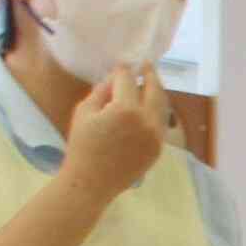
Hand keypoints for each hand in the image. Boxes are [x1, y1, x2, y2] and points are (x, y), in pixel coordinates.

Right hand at [63, 65, 168, 198]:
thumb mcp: (84, 112)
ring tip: (151, 83)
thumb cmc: (82, 146)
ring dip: (157, 92)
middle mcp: (147, 120)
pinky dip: (158, 111)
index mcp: (126, 109)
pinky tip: (151, 106)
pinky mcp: (159, 148)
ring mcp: (157, 135)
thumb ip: (101, 91)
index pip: (128, 80)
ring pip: (163, 107)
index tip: (123, 64)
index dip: (124, 70)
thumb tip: (115, 79)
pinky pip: (162, 123)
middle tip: (147, 65)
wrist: (92, 181)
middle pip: (155, 90)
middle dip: (151, 75)